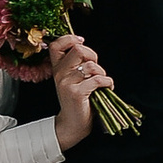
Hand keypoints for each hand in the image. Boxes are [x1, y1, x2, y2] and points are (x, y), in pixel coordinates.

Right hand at [48, 31, 113, 152]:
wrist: (72, 124)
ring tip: (102, 82)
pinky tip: (107, 88)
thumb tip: (87, 49)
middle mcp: (59, 74)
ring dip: (102, 72)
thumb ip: (76, 64)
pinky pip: (97, 80)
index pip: (56, 45)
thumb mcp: (72, 79)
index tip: (81, 41)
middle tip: (96, 68)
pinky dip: (107, 82)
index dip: (69, 38)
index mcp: (57, 69)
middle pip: (78, 50)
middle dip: (92, 55)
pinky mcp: (76, 93)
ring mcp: (66, 84)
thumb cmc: (77, 100)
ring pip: (90, 66)